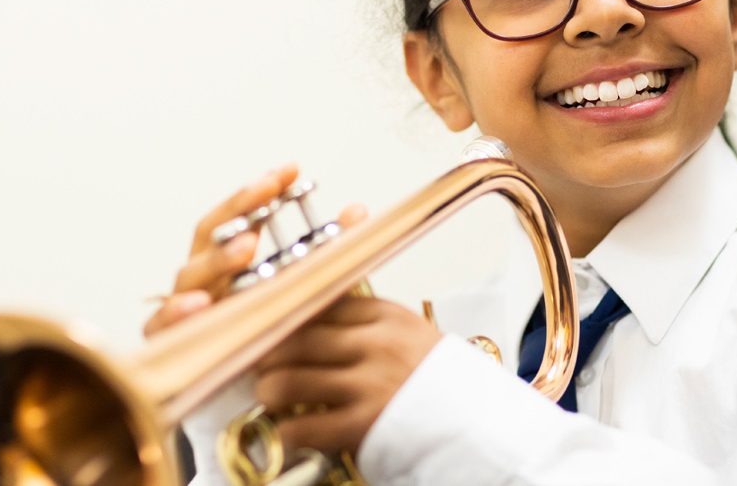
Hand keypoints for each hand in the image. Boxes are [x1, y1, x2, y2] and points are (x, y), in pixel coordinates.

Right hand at [143, 163, 366, 336]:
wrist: (237, 402)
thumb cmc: (264, 338)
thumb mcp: (297, 294)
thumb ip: (323, 254)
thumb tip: (360, 210)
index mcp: (225, 263)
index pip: (237, 218)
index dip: (258, 193)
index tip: (290, 171)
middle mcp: (201, 280)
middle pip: (209, 236)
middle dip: (239, 212)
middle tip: (268, 196)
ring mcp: (181, 310)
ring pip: (190, 276)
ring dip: (219, 259)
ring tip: (248, 247)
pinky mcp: (168, 346)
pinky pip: (163, 326)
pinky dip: (177, 313)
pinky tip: (198, 305)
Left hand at [252, 296, 443, 454]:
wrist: (479, 424)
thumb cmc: (440, 380)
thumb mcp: (410, 333)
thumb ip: (367, 322)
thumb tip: (312, 314)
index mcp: (386, 317)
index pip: (317, 305)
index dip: (283, 316)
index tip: (266, 325)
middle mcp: (375, 345)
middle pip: (295, 339)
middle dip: (265, 354)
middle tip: (257, 363)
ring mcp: (369, 385)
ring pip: (289, 380)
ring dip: (269, 390)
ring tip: (270, 396)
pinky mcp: (365, 425)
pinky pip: (304, 426)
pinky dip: (287, 431)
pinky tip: (288, 431)